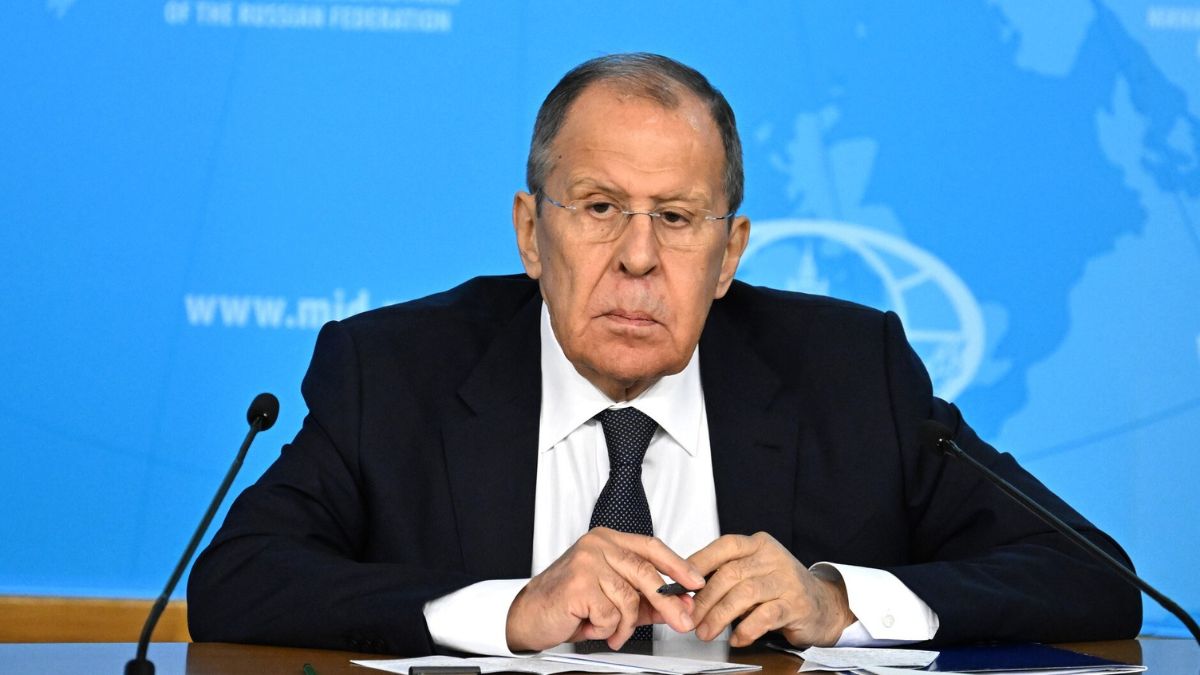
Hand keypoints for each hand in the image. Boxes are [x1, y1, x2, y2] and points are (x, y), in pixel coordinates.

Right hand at [506, 528, 705, 651]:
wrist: (528, 616)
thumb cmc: (568, 603)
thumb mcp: (612, 598)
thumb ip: (646, 599)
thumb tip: (680, 604)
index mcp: (607, 540)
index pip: (651, 547)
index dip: (677, 565)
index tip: (695, 582)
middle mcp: (597, 545)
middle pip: (645, 572)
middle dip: (667, 602)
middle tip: (682, 621)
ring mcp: (587, 562)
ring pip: (629, 599)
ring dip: (624, 624)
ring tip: (611, 630)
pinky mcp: (578, 584)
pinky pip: (610, 614)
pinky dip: (606, 629)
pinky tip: (591, 626)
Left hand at [688, 532, 852, 647]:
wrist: (823, 604)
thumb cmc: (780, 587)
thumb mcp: (753, 572)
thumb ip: (726, 575)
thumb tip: (687, 588)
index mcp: (758, 544)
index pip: (724, 546)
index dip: (699, 562)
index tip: (679, 583)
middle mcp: (773, 557)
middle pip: (730, 574)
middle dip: (704, 599)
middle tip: (690, 618)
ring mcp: (786, 580)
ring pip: (745, 594)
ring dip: (719, 616)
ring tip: (706, 632)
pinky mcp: (796, 605)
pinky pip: (765, 616)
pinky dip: (746, 629)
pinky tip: (736, 638)